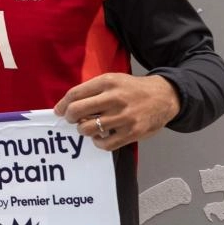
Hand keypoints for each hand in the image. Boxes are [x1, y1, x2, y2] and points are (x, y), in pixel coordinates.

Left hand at [53, 73, 179, 150]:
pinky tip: (100, 137)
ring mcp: (123, 117)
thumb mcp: (113, 80)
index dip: (62, 105)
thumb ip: (92, 90)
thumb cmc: (133, 89)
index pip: (75, 94)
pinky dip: (97, 142)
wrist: (164, 97)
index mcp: (108, 82)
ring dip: (83, 129)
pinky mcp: (131, 133)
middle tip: (72, 119)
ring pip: (87, 129)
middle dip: (69, 117)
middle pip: (77, 111)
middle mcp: (114, 98)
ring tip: (88, 127)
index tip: (59, 111)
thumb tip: (66, 105)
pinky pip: (104, 144)